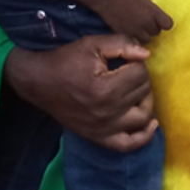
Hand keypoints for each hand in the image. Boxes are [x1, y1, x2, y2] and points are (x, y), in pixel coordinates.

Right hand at [4, 34, 157, 150]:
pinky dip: (143, 137)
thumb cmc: (66, 60)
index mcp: (105, 89)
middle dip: (140, 78)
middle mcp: (106, 112)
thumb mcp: (92, 44)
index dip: (135, 62)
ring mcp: (102, 128)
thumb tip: (146, 55)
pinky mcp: (97, 137)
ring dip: (145, 101)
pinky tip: (152, 123)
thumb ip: (122, 44)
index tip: (122, 60)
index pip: (140, 74)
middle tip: (127, 72)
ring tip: (136, 90)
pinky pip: (127, 145)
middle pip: (143, 93)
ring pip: (142, 117)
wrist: (37, 81)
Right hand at [90, 0, 173, 44]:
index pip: (168, 24)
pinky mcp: (124, 35)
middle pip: (156, 32)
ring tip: (138, 28)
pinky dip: (133, 37)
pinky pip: (133, 41)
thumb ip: (151, 9)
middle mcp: (146, 23)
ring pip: (146, 40)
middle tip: (146, 22)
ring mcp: (135, 30)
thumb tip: (155, 15)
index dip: (165, 23)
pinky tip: (130, 30)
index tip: (161, 21)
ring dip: (144, 35)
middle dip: (152, 28)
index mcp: (153, 12)